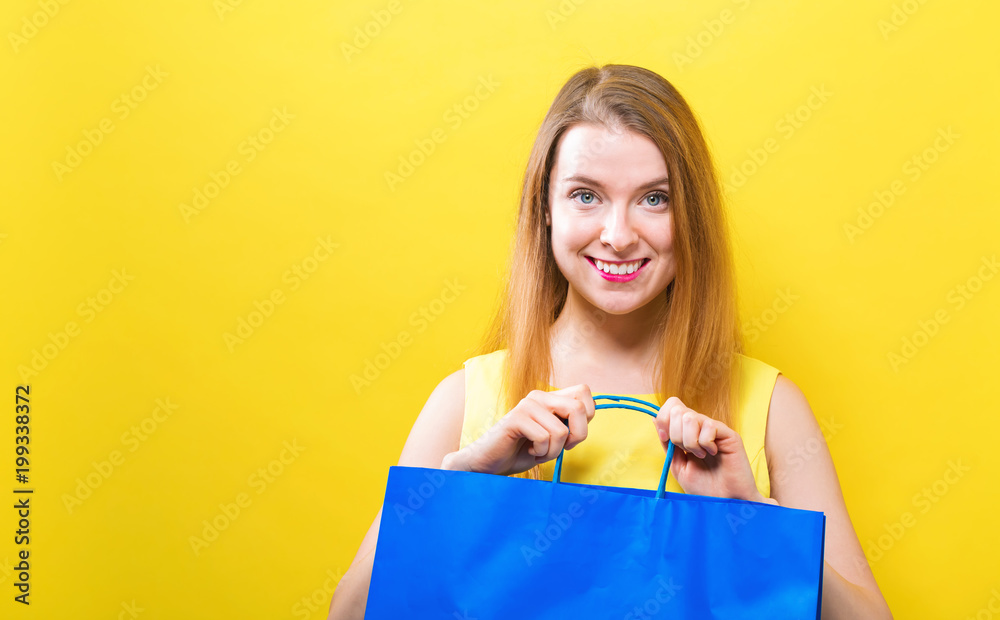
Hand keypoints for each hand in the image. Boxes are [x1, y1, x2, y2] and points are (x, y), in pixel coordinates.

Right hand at [443, 385, 595, 476]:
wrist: (490, 462)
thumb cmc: (523, 451)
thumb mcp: (553, 437)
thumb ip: (569, 424)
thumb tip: (587, 416)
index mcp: (550, 397)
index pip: (584, 392)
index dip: (587, 417)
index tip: (572, 435)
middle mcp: (539, 396)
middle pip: (579, 408)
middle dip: (577, 435)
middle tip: (562, 447)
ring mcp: (527, 405)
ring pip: (561, 430)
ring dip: (554, 450)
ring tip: (538, 451)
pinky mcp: (516, 418)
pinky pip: (544, 438)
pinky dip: (541, 452)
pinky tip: (529, 450)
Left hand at [653, 396, 765, 501]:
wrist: (722, 502)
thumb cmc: (702, 487)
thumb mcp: (677, 465)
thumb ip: (667, 443)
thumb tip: (655, 419)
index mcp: (686, 431)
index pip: (671, 406)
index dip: (663, 419)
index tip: (666, 440)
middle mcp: (700, 426)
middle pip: (677, 410)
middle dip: (675, 434)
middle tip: (687, 452)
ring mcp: (714, 429)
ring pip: (690, 417)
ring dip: (690, 441)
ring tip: (701, 455)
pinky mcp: (728, 434)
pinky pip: (708, 426)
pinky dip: (705, 443)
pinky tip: (713, 453)